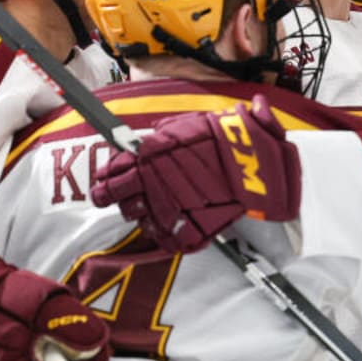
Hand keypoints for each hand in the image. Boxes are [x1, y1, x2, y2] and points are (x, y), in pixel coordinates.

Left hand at [91, 96, 300, 253]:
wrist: (257, 171)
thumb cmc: (234, 142)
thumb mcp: (204, 123)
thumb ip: (180, 127)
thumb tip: (169, 126)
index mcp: (152, 153)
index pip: (116, 165)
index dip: (108, 171)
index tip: (105, 174)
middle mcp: (152, 181)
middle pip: (113, 193)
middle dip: (107, 194)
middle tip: (104, 195)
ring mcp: (165, 208)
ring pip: (133, 215)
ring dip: (135, 211)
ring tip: (141, 208)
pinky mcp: (182, 231)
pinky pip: (159, 237)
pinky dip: (159, 233)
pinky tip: (161, 225)